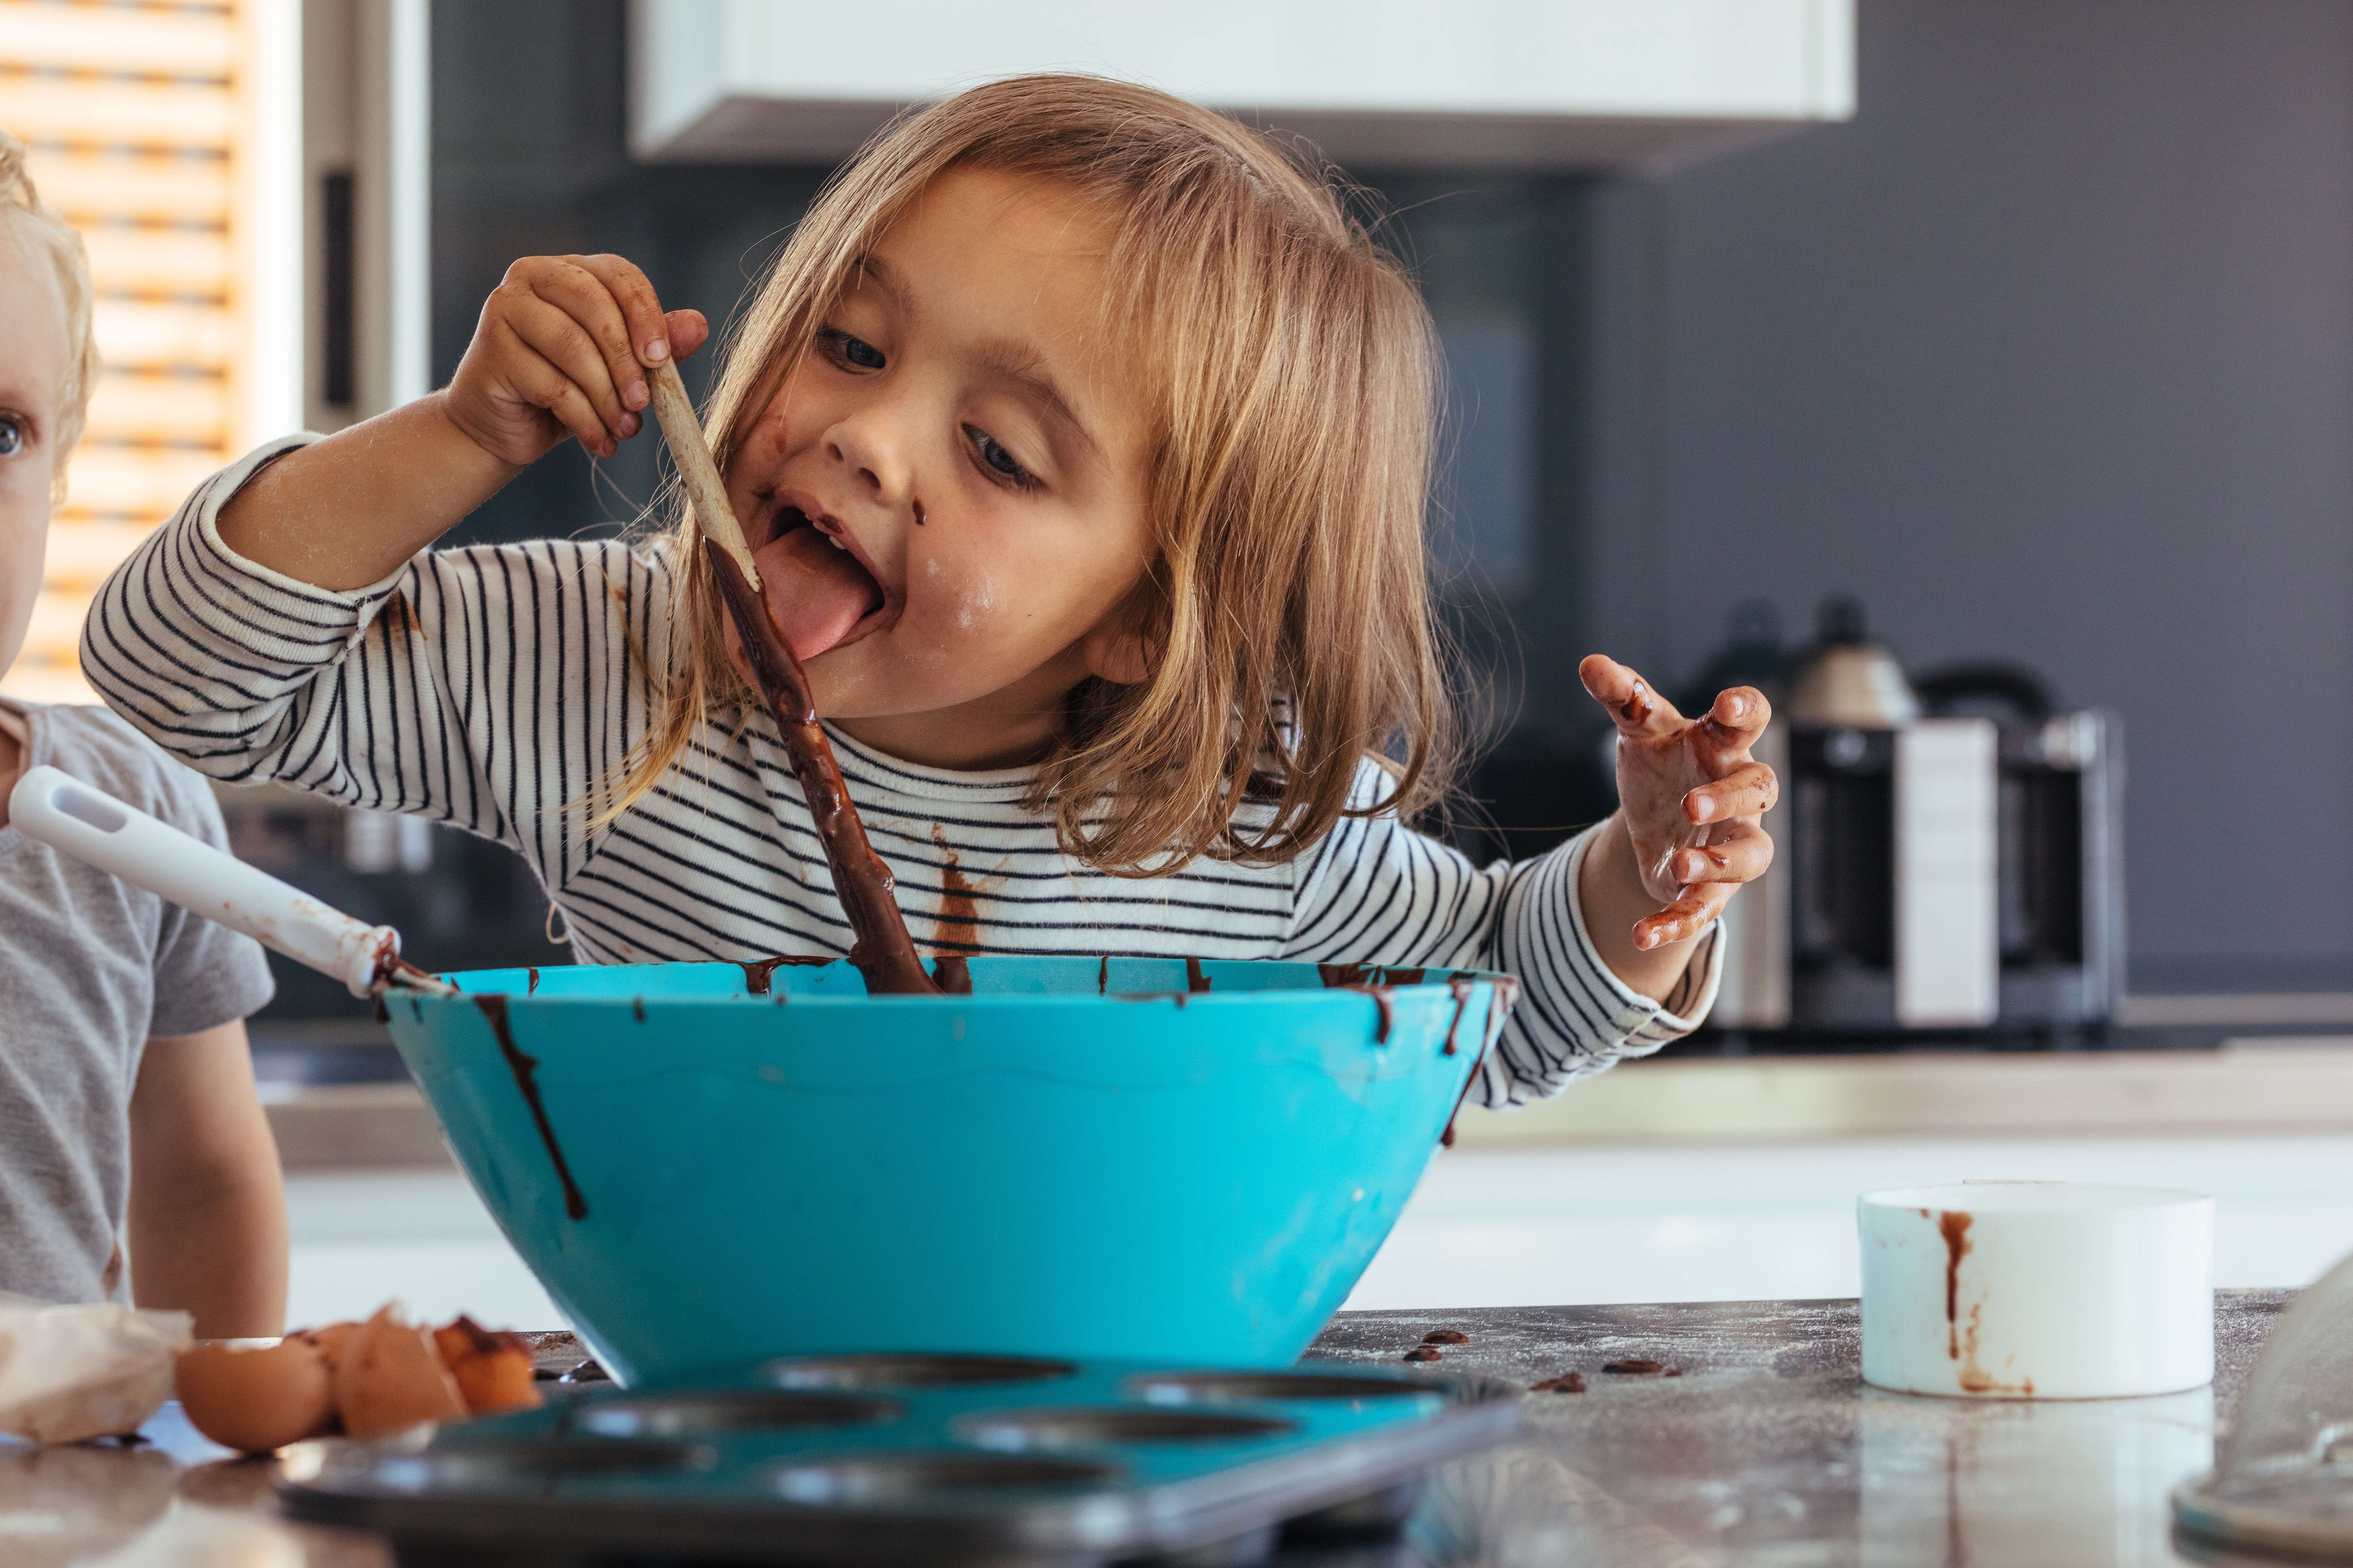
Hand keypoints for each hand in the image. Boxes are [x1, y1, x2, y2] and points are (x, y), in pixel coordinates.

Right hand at [442, 254, 710, 467]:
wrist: (499, 428)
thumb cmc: (562, 392)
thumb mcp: (617, 370)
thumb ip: (656, 346)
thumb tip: (698, 324)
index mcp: (568, 270)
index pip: (618, 275)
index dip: (646, 315)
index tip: (662, 360)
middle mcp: (531, 277)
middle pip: (595, 306)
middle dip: (627, 361)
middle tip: (643, 404)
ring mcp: (506, 309)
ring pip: (574, 348)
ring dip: (608, 397)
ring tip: (624, 429)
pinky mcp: (492, 351)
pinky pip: (553, 386)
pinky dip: (585, 420)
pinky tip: (599, 441)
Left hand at [1580, 653, 1776, 952]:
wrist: (1656, 817)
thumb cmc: (1662, 762)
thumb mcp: (1639, 730)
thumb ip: (1621, 697)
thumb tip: (1589, 662)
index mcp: (1722, 745)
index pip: (1749, 720)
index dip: (1745, 710)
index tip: (1730, 705)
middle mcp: (1739, 794)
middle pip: (1758, 791)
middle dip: (1729, 799)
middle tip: (1690, 805)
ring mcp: (1731, 843)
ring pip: (1750, 856)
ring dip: (1719, 865)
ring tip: (1680, 867)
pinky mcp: (1710, 886)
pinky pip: (1704, 909)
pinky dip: (1675, 924)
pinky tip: (1642, 935)